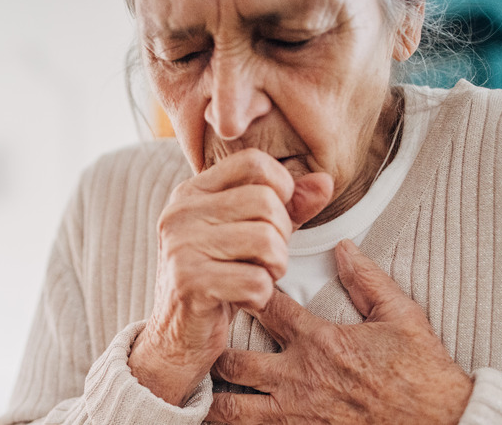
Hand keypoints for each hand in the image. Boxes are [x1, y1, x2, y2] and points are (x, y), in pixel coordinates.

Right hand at [128, 149, 332, 404]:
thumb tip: (325, 181)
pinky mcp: (189, 282)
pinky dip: (261, 296)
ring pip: (266, 240)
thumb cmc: (220, 280)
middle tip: (264, 261)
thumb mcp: (254, 235)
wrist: (176, 339)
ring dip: (274, 268)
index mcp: (193, 192)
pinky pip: (256, 281)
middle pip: (266, 201)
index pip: (253, 162)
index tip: (275, 219)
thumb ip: (290, 206)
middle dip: (281, 237)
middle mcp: (181, 212)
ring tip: (255, 279)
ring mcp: (181, 245)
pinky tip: (241, 300)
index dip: (281, 188)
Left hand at [207, 239, 473, 423]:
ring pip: (230, 410)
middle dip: (216, 352)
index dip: (246, 292)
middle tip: (210, 345)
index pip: (266, 307)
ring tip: (207, 389)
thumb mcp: (402, 316)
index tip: (236, 287)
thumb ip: (368, 281)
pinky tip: (230, 420)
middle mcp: (300, 379)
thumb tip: (344, 249)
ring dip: (216, 398)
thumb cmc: (422, 373)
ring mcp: (297, 417)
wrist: (443, 423)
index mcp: (320, 341)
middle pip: (232, 362)